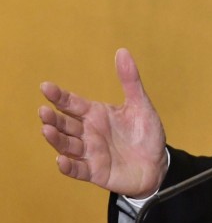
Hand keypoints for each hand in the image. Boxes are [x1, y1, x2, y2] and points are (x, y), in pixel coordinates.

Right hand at [39, 48, 168, 197]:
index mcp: (96, 114)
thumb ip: (130, 80)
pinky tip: (60, 160)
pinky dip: (68, 166)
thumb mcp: (140, 104)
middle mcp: (88, 133)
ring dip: (56, 139)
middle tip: (44, 111)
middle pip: (65, 124)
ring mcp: (90, 153)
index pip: (72, 103)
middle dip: (53, 118)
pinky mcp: (95, 172)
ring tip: (47, 130)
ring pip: (67, 146)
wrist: (157, 163)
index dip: (59, 96)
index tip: (46, 87)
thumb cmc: (145, 134)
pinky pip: (78, 170)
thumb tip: (122, 51)